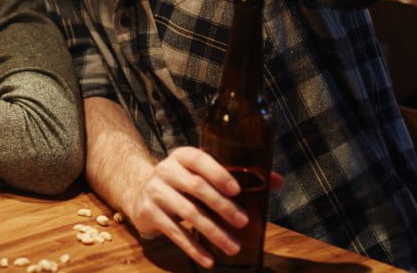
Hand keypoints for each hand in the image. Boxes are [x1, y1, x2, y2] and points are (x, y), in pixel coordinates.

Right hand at [127, 147, 283, 268]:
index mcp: (182, 156)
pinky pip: (174, 232)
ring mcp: (155, 191)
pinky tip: (208, 259)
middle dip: (222, 206)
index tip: (237, 190)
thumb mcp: (201, 172)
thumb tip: (276, 181)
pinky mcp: (148, 212)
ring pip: (187, 212)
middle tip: (243, 222)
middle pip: (196, 187)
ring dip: (212, 231)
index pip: (198, 159)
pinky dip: (193, 247)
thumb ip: (235, 175)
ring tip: (232, 247)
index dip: (217, 173)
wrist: (139, 189)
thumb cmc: (182, 181)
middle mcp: (166, 170)